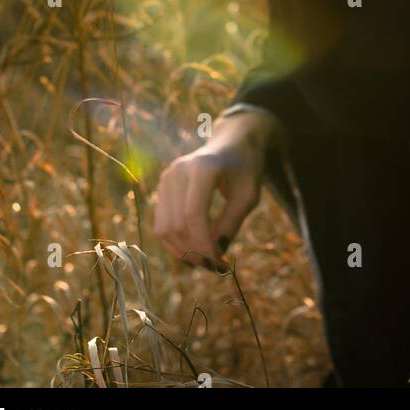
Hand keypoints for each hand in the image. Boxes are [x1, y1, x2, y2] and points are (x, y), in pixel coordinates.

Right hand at [153, 113, 274, 270]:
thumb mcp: (248, 195)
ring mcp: (167, 177)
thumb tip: (215, 254)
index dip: (202, 244)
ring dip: (182, 251)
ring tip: (204, 261)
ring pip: (163, 227)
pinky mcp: (163, 186)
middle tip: (214, 267)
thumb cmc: (245, 168)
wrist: (232, 143)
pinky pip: (161, 223)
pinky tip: (192, 251)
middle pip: (176, 224)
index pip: (194, 214)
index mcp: (202, 168)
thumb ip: (232, 223)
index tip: (218, 264)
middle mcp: (178, 171)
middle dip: (193, 251)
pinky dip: (174, 242)